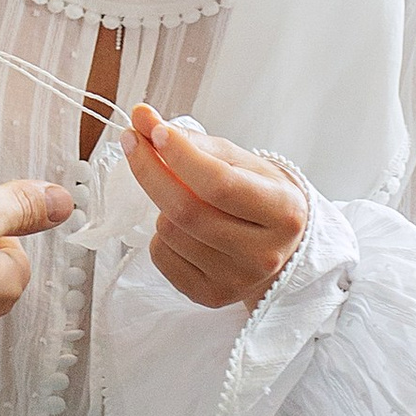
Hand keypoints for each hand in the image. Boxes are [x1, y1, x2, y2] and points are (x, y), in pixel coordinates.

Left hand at [126, 104, 306, 309]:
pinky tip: (183, 229)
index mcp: (283, 212)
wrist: (279, 249)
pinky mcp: (210, 296)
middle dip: (150, 170)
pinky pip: (161, 256)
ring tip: (183, 199)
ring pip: (169, 232)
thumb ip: (194, 141)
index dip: (181, 156)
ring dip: (161, 206)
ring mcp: (236, 280)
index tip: (153, 129)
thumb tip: (142, 118)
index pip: (220, 184)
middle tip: (132, 141)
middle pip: (187, 210)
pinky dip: (160, 235)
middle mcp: (264, 254)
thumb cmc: (258, 197)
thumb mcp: (242, 162)